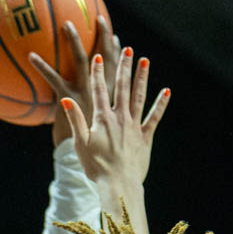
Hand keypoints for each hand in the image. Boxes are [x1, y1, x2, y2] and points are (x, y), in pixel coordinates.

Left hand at [29, 16, 120, 146]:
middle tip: (100, 16)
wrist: (87, 162)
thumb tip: (87, 108)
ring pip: (79, 61)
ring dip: (74, 41)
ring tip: (66, 23)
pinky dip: (42, 66)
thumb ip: (98, 115)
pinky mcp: (66, 100)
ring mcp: (82, 94)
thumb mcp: (99, 130)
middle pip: (104, 56)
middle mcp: (99, 91)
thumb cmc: (94, 151)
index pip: (117, 68)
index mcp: (110, 96)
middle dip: (103, 36)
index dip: (116, 52)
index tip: (116, 37)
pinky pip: (53, 78)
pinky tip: (30, 55)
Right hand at [60, 49, 169, 185]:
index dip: (98, 73)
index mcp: (103, 119)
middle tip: (128, 49)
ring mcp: (134, 126)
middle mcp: (120, 118)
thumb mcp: (80, 144)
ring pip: (139, 97)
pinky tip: (166, 91)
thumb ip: (75, 120)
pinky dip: (160, 104)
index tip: (98, 56)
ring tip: (145, 61)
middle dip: (124, 67)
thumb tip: (66, 98)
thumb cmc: (96, 167)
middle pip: (122, 87)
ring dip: (142, 78)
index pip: (99, 90)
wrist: (118, 184)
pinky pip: (154, 117)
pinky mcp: (145, 137)